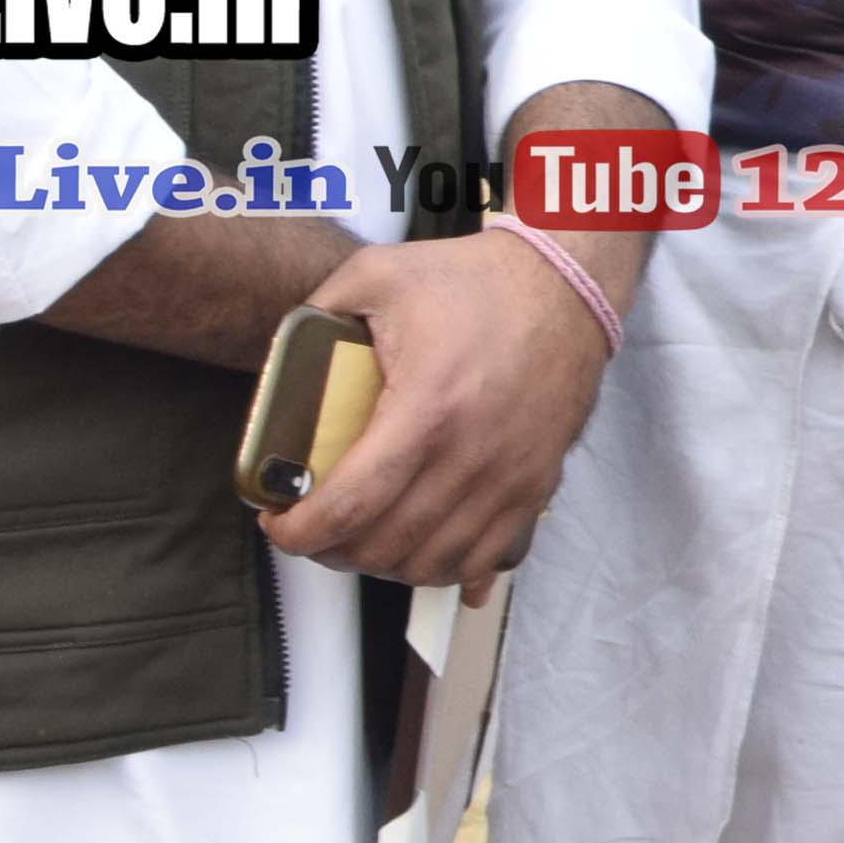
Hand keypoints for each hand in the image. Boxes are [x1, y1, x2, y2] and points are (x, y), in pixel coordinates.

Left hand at [268, 227, 614, 591]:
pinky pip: (483, 557)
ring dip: (382, 564)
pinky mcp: (537, 484)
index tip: (276, 522)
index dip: (298, 533)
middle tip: (311, 526)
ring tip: (359, 537)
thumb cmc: (473, 280)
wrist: (567, 284)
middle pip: (385, 547)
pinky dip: (441, 567)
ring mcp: (510, 478)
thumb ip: (315, 313)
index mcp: (426, 410)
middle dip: (330, 550)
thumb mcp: (377, 275)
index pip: (348, 507)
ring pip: (432, 564)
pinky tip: (415, 548)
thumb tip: (279, 364)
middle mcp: (471, 457)